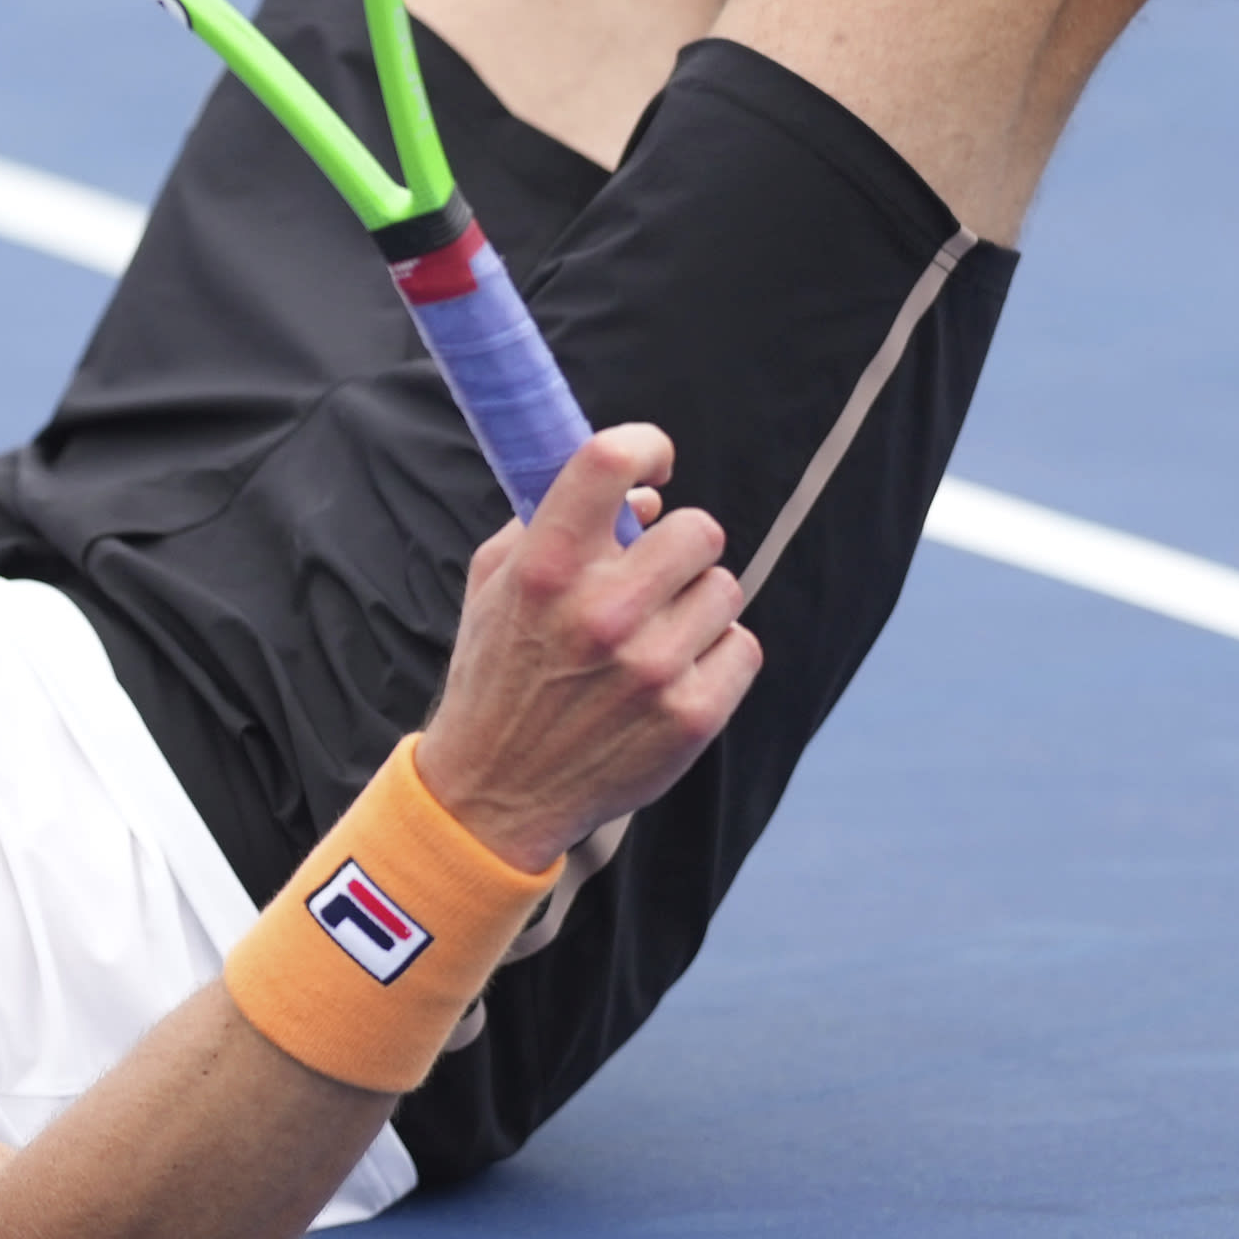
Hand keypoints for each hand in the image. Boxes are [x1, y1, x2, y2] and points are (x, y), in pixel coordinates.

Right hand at [412, 423, 757, 874]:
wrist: (495, 792)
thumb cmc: (498, 674)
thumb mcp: (496, 584)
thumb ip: (552, 521)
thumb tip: (647, 497)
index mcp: (546, 569)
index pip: (609, 460)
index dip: (645, 445)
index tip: (655, 463)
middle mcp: (602, 613)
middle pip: (698, 529)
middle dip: (679, 548)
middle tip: (655, 575)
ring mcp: (652, 667)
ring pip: (725, 589)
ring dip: (697, 605)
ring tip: (658, 634)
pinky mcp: (691, 716)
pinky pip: (742, 648)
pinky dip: (717, 657)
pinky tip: (675, 675)